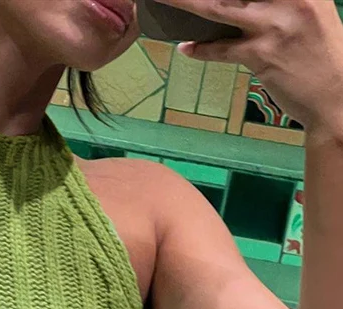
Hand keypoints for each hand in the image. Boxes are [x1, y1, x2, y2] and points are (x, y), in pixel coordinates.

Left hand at [161, 0, 342, 130]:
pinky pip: (221, 49)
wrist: (336, 95)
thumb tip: (239, 1)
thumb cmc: (321, 54)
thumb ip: (280, 1)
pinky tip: (186, 48)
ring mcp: (274, 26)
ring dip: (185, 2)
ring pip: (218, 7)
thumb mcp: (310, 12)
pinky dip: (201, 50)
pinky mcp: (262, 55)